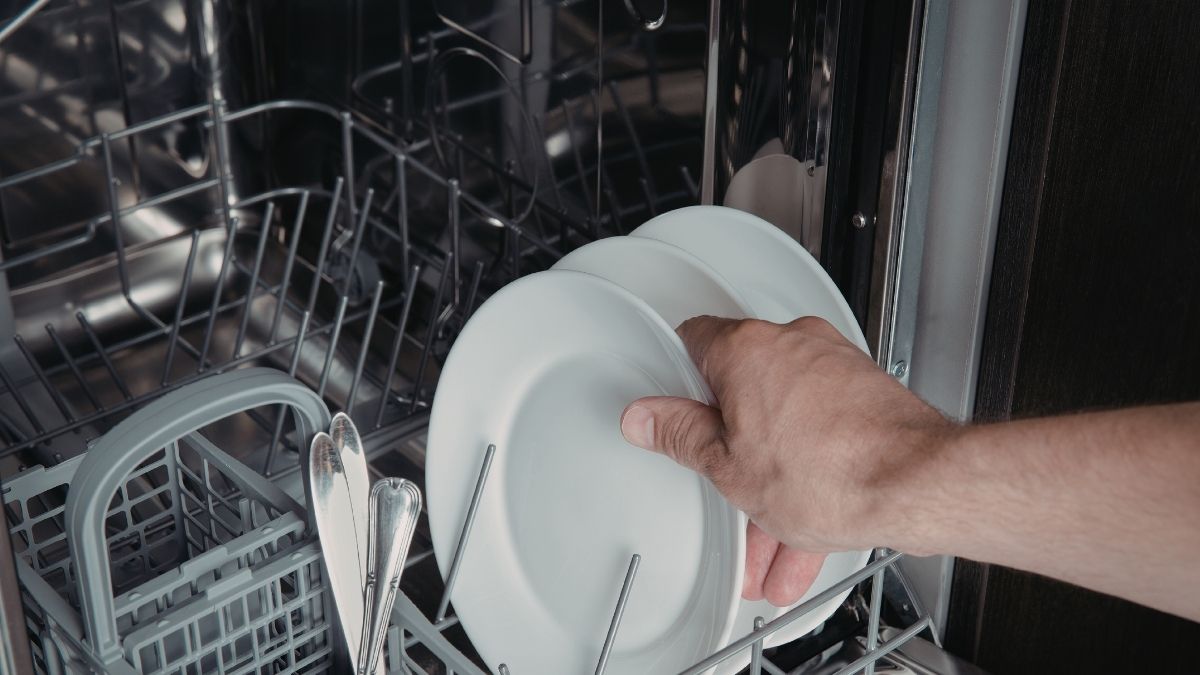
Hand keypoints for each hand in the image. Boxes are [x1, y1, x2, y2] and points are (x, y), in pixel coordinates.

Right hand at [619, 316, 952, 605]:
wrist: (919, 486)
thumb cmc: (833, 472)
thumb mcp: (728, 467)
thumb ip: (681, 436)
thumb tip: (648, 417)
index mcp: (747, 349)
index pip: (694, 341)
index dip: (677, 378)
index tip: (672, 408)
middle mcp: (793, 344)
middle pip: (743, 392)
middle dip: (734, 451)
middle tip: (722, 484)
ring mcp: (834, 368)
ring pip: (786, 426)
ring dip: (773, 482)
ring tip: (768, 541)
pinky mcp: (866, 397)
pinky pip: (823, 438)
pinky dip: (810, 481)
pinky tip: (803, 537)